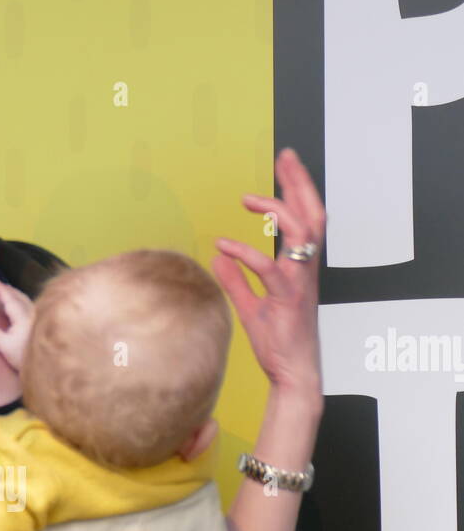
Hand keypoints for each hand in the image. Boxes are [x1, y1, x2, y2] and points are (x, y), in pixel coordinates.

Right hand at [0, 279, 34, 371]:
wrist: (45, 366)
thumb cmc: (23, 356)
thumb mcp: (4, 346)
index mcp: (22, 316)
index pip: (9, 298)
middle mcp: (32, 312)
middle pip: (18, 296)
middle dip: (5, 290)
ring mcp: (37, 316)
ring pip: (24, 299)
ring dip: (13, 294)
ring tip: (3, 293)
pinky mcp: (39, 322)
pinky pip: (27, 305)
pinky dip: (18, 300)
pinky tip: (16, 305)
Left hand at [211, 148, 324, 402]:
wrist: (293, 374)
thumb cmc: (278, 343)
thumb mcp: (252, 307)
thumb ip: (237, 280)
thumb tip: (218, 256)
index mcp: (301, 269)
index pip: (306, 218)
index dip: (298, 188)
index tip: (285, 163)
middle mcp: (305, 271)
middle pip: (313, 215)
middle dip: (300, 182)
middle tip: (285, 156)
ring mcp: (298, 284)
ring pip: (302, 235)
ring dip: (278, 211)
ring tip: (250, 199)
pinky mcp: (286, 300)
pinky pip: (269, 270)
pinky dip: (246, 254)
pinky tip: (224, 246)